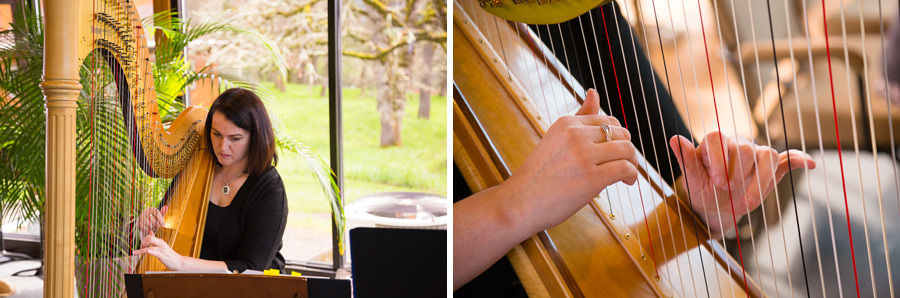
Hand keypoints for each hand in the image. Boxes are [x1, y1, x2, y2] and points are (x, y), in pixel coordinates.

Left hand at [132, 230, 184, 270]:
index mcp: (161, 241)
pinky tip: (139, 252)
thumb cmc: (170, 255)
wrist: (179, 262)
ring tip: (135, 253)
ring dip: (140, 249)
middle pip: (149, 238)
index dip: (143, 240)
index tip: (142, 246)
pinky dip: (144, 251)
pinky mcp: (162, 255)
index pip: (149, 236)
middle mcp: (161, 244)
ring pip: (149, 245)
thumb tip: (150, 232)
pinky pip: (152, 252)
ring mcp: (162, 249)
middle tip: (140, 248)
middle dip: (142, 243)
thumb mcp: (162, 246)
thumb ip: (156, 240)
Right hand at [138, 205, 166, 234]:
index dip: (160, 219)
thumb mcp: (160, 217)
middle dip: (156, 225)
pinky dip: (146, 229)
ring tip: (153, 228)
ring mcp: (141, 216)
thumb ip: (163, 212)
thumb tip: (166, 206)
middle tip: (157, 227)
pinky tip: (148, 230)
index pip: (157, 212)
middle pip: (152, 219)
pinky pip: (143, 226)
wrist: (147, 227)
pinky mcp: (137, 221)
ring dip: (151, 227)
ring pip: (147, 223)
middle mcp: (146, 211)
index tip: (163, 225)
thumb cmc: (155, 221)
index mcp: (152, 209)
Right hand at [504, 88, 639, 231]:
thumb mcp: (556, 139)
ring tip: (629, 175)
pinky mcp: (591, 177)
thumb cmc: (538, 176)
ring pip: (626, 150)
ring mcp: (583, 155)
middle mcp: (575, 135)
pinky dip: (632, 175)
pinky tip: (627, 182)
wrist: (519, 203)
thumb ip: (579, 118)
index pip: (608, 121)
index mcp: (566, 123)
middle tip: (626, 165)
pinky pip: (625, 168)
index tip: (616, 152)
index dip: (618, 137)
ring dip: (633, 163)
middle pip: (621, 133)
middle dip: (627, 149)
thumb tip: (593, 92)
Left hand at [670, 133, 815, 234]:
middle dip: (738, 172)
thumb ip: (687, 159)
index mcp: (715, 142)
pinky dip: (799, 160)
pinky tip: (809, 164)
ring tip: (748, 203)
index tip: (717, 182)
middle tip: (728, 190)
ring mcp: (756, 154)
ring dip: (760, 181)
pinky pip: (788, 160)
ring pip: (767, 156)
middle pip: (745, 148)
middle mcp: (737, 143)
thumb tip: (676, 139)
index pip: (718, 138)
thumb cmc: (701, 191)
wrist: (715, 208)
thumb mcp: (692, 179)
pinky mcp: (771, 168)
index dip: (719, 160)